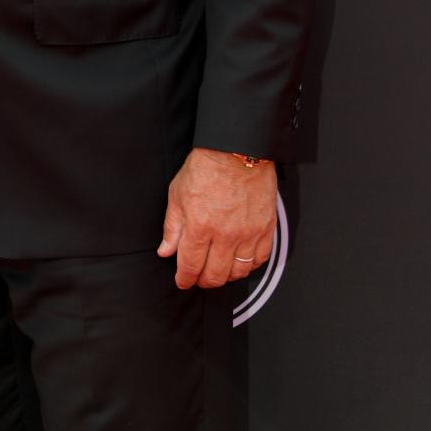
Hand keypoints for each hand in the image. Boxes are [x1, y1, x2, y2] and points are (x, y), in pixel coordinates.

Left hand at [157, 147, 276, 288]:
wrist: (236, 149)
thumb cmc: (206, 166)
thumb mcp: (178, 194)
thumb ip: (172, 227)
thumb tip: (166, 251)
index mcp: (200, 226)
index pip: (190, 266)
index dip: (184, 279)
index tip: (182, 281)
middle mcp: (225, 234)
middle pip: (215, 275)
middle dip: (203, 281)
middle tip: (199, 278)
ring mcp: (248, 233)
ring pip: (238, 272)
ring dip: (226, 276)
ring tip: (219, 270)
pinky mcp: (265, 228)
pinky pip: (260, 259)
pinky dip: (249, 266)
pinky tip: (240, 261)